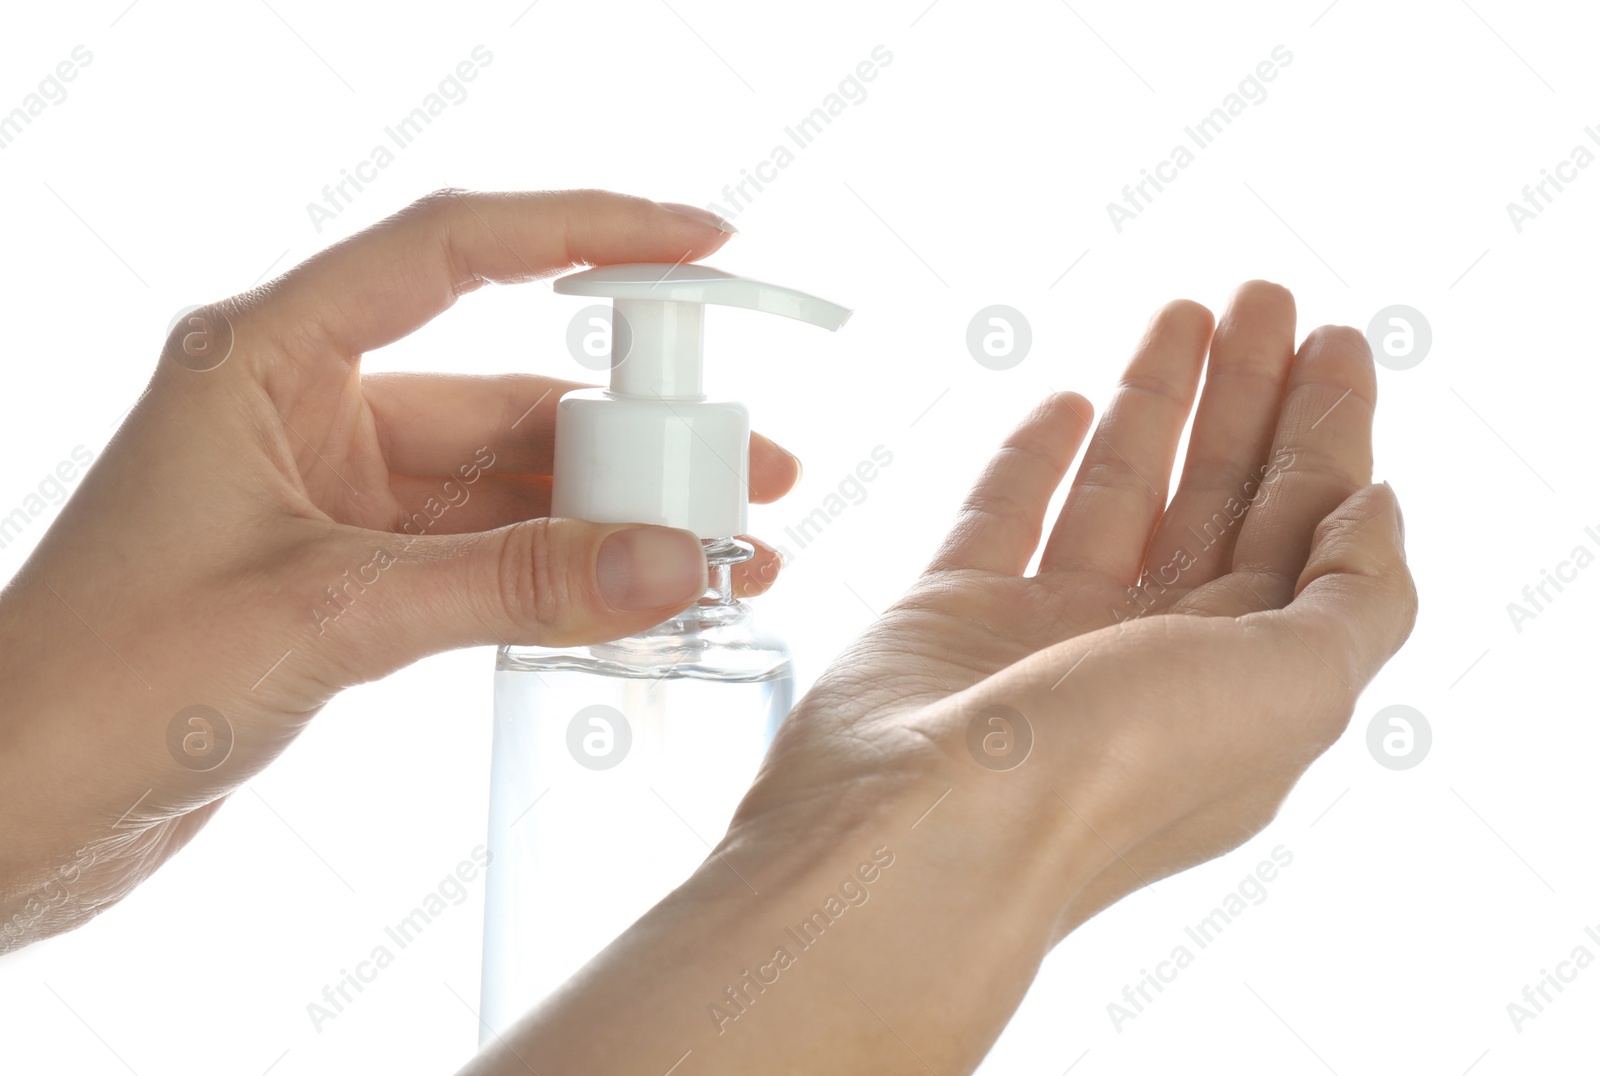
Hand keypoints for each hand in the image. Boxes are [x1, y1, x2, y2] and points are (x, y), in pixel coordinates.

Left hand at [0, 190, 795, 944]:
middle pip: (505, 387)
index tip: (702, 242)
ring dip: (611, 513)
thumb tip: (673, 560)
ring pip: (505, 481)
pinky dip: (562, 572)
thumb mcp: (325, 615)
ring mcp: (331, 495)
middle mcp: (304, 408)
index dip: (588, 231)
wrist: (12, 812)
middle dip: (635, 429)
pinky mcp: (347, 574)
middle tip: (749, 467)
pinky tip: (640, 595)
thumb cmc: (101, 685)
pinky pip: (484, 551)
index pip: (451, 251)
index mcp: (265, 357)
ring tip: (726, 552)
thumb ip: (509, 585)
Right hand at [479, 283, 1416, 1072]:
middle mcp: (1153, 655)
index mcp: (1244, 679)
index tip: (1336, 344)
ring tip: (1185, 314)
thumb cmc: (1113, 774)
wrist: (929, 830)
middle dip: (1250, 398)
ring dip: (1157, 401)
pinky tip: (1065, 403)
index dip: (1329, 433)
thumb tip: (1373, 507)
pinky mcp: (956, 614)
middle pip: (1221, 499)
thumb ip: (1357, 595)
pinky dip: (1034, 458)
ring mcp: (1050, 634)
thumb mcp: (1297, 688)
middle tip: (1267, 300)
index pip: (1305, 531)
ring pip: (1119, 492)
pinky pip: (1004, 516)